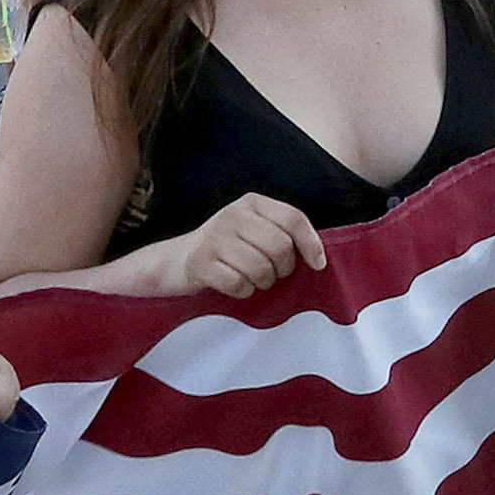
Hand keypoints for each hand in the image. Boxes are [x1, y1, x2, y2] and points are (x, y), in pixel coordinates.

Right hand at [154, 193, 326, 299]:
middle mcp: (233, 215)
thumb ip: (281, 233)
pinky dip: (242, 291)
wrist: (176, 261)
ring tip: (252, 279)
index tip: (318, 264)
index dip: (311, 244)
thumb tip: (318, 255)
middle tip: (272, 274)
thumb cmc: (225, 249)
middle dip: (282, 269)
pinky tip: (235, 285)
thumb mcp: (253, 229)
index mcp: (251, 203)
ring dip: (262, 282)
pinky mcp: (201, 262)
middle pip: (281, 247)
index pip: (293, 219)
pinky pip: (238, 284)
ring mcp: (215, 238)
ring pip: (261, 268)